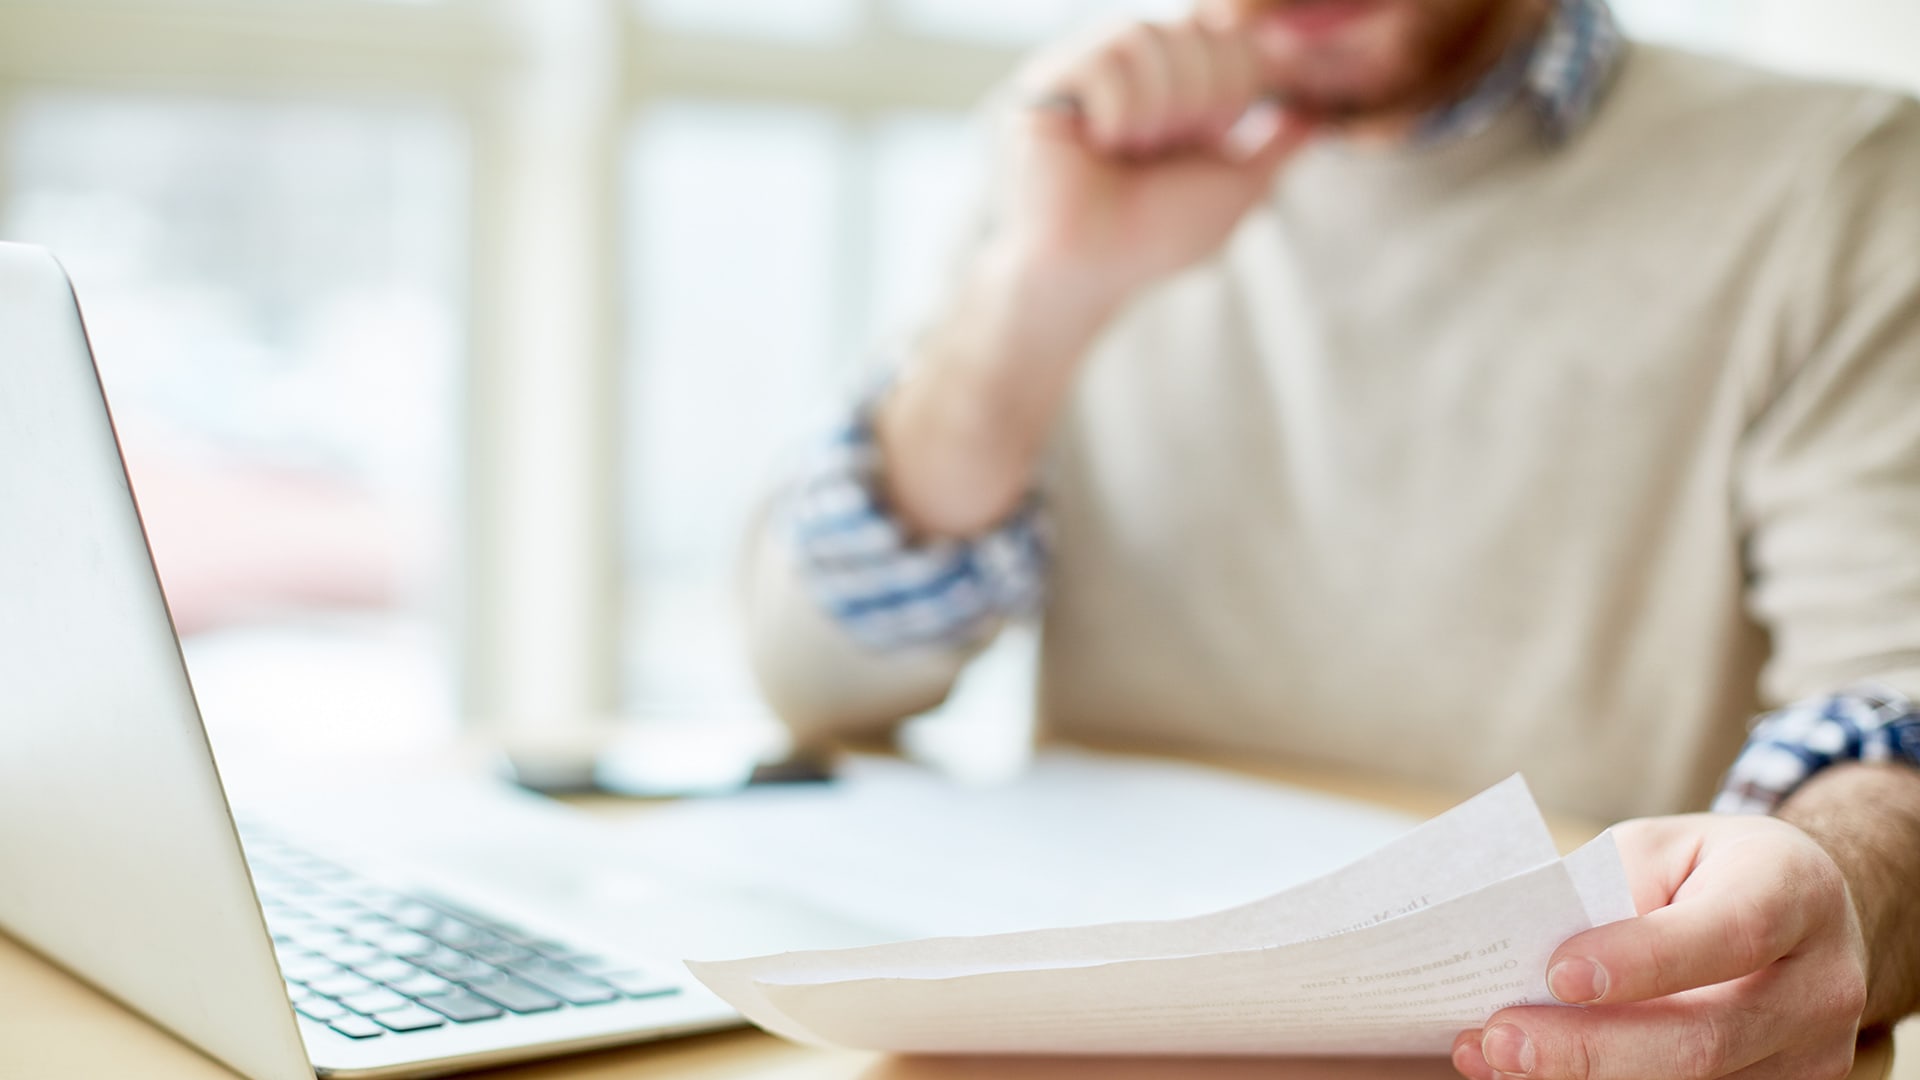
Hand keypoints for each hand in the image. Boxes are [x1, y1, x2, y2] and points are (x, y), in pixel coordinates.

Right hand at [991, 13, 1313, 303]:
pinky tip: (1103, 145)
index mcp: (1178, 82)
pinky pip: (1102, 61)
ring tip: (1137, 151)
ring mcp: (1089, 68)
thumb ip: (1280, 143)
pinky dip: (1118, 112)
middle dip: (1201, 95)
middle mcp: (1133, 66)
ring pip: (1146, 35)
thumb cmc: (1158, 235)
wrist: (1094, 269)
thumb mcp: (1239, 186)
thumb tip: (1317, 113)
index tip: (1219, 130)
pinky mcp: (1048, 83)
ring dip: (1158, 108)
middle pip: (1192, 25)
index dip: (1237, 75)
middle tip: (1173, 147)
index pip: (1225, 31)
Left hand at [1451, 815, 1867, 1079]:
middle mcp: (1821, 982)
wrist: (1795, 915)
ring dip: (1585, 1079)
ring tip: (1498, 1058)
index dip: (1645, 961)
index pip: (1728, 934)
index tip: (1559, 974)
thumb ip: (1608, 895)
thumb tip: (1534, 968)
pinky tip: (1539, 1075)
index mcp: (1794, 890)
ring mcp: (1814, 1053)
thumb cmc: (1704, 872)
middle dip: (1591, 1048)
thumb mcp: (1658, 851)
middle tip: (1502, 1039)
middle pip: (1705, 1037)